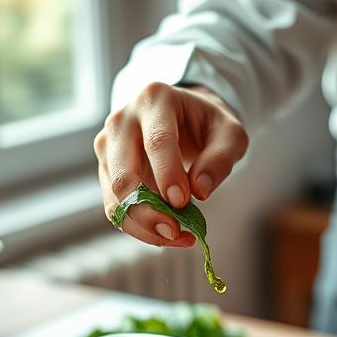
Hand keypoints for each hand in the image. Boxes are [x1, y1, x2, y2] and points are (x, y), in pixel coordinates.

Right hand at [94, 83, 248, 246]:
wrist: (183, 119)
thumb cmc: (208, 125)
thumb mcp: (230, 135)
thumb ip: (220, 159)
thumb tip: (200, 190)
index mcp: (155, 100)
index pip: (156, 141)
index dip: (168, 175)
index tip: (183, 202)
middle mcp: (122, 120)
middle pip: (125, 174)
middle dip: (149, 210)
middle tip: (177, 232)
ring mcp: (108, 146)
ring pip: (115, 197)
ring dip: (144, 225)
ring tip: (178, 237)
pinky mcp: (106, 171)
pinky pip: (116, 208)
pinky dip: (139, 228)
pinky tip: (166, 234)